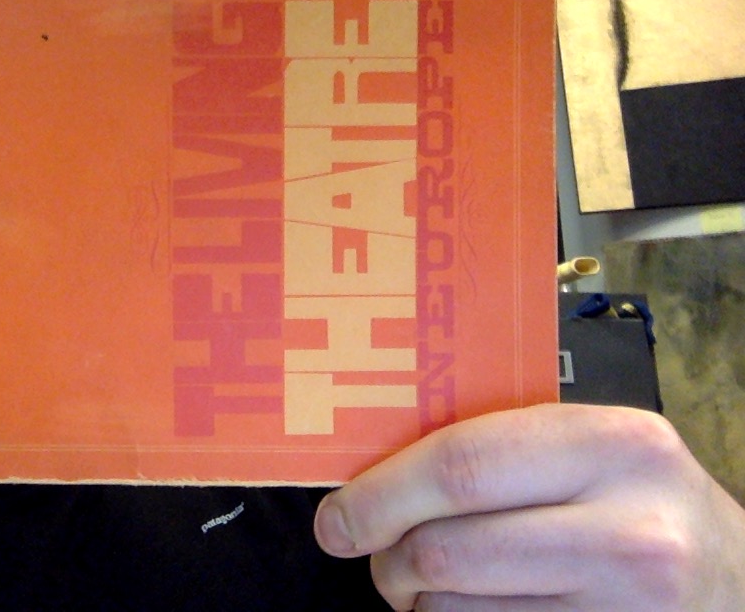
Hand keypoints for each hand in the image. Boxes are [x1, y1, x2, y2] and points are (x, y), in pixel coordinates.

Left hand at [313, 404, 744, 610]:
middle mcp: (630, 531)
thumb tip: (377, 468)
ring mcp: (625, 609)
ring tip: (434, 577)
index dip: (382, 494)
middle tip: (369, 554)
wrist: (740, 585)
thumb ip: (506, 449)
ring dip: (421, 598)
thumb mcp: (596, 452)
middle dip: (385, 557)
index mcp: (615, 446)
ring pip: (455, 609)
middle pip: (446, 549)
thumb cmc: (647, 506)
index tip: (338, 517)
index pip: (462, 465)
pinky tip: (479, 605)